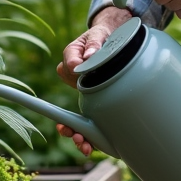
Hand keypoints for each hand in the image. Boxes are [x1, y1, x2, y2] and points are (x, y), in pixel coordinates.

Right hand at [55, 7, 131, 155]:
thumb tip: (90, 55)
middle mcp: (75, 76)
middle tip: (69, 129)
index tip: (76, 71)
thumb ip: (95, 44)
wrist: (114, 40)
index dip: (72, 70)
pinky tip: (92, 145)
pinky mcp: (94, 99)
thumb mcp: (100, 35)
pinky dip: (90, 133)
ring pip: (75, 113)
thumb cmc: (104, 37)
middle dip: (66, 118)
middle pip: (66, 100)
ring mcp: (85, 89)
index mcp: (72, 57)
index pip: (68, 65)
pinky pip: (89, 118)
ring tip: (83, 143)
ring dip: (77, 131)